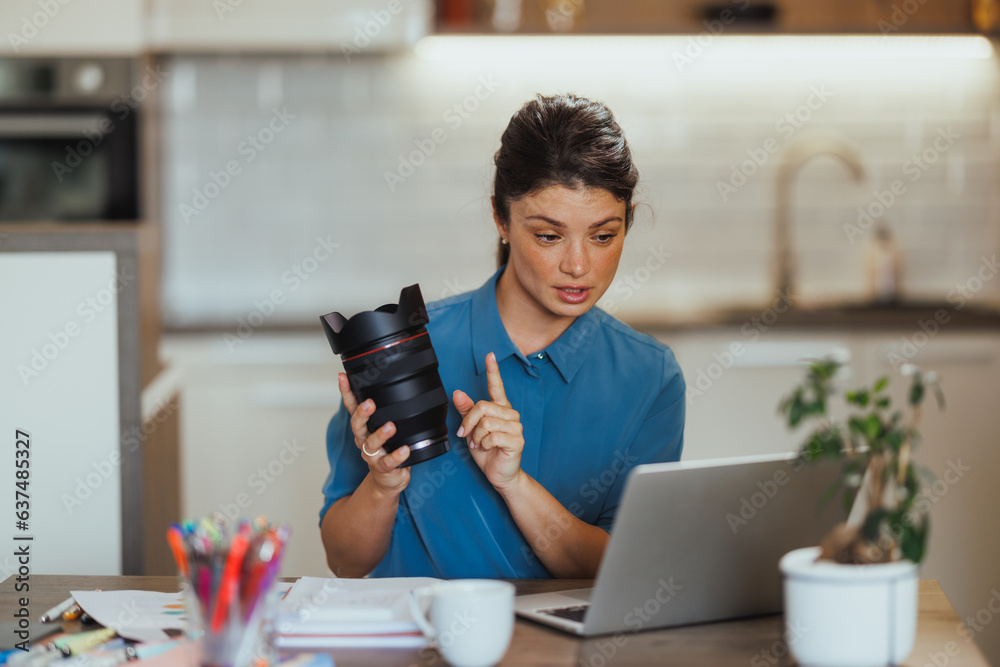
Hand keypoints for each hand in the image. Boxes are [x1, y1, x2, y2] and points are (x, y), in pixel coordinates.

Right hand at [337, 372, 409, 495]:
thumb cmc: (386, 450)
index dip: (346, 392)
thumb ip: (387, 411)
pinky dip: (397, 455)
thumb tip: (395, 383)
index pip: (352, 407)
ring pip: (371, 444)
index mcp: (363, 427)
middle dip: (362, 413)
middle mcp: (364, 440)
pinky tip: (405, 449)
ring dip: (380, 434)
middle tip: (369, 404)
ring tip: (390, 426)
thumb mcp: (382, 428)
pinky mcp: (383, 467)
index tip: (343, 377)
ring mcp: (372, 455)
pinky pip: (389, 462)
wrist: (387, 480)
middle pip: (357, 425)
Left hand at [453, 352, 523, 492]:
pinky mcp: (517, 440)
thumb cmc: (487, 451)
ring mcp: (516, 427)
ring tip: (479, 444)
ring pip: (486, 422)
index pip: (497, 386)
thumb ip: (466, 412)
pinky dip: (483, 444)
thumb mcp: (472, 431)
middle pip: (482, 407)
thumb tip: (457, 393)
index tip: (489, 355)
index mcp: (500, 409)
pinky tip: (487, 448)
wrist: (499, 474)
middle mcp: (510, 415)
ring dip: (476, 436)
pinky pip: (492, 435)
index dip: (493, 370)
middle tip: (467, 435)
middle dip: (469, 422)